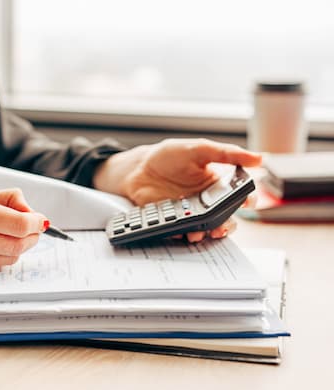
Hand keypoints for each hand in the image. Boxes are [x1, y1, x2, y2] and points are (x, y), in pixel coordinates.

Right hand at [0, 189, 47, 273]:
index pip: (18, 224)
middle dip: (32, 236)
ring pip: (9, 257)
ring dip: (20, 247)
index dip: (35, 222)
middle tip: (33, 228)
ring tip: (14, 235)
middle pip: (18, 244)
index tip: (39, 219)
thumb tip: (29, 209)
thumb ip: (2, 199)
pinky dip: (2, 255)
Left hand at [93, 138, 261, 241]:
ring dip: (209, 232)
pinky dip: (185, 234)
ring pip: (208, 228)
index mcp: (218, 183)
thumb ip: (227, 153)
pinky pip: (184, 232)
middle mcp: (207, 201)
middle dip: (228, 224)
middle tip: (222, 224)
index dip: (247, 200)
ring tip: (203, 231)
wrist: (138, 168)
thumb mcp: (199, 149)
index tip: (245, 202)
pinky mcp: (175, 221)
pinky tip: (183, 231)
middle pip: (227, 218)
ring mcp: (191, 212)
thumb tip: (258, 157)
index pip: (241, 195)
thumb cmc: (168, 156)